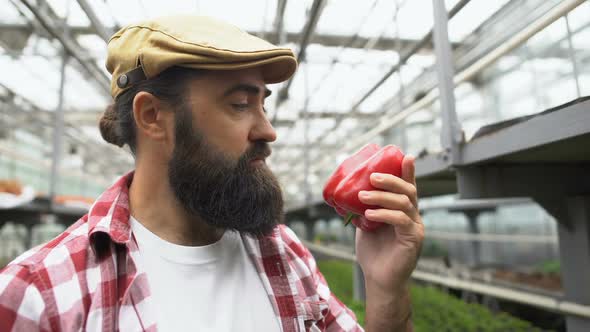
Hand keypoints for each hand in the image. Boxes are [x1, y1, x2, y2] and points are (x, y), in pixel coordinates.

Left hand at [355, 155, 423, 293]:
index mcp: (404, 211)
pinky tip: (369, 214)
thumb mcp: (365, 225)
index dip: (408, 172)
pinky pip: (401, 220)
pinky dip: (384, 214)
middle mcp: (413, 216)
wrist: (378, 278)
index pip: (408, 187)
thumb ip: (364, 209)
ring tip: (363, 197)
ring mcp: (415, 227)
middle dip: (391, 179)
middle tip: (372, 177)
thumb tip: (348, 193)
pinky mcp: (413, 239)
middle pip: (408, 190)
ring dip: (381, 197)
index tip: (406, 156)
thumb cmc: (373, 252)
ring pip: (404, 202)